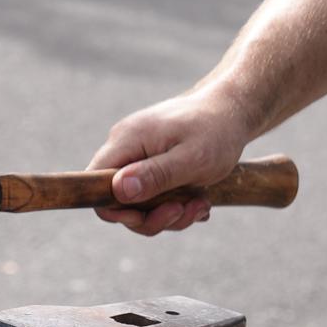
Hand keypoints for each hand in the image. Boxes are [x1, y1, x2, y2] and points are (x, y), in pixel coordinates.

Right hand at [87, 88, 250, 234]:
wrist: (232, 110)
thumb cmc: (216, 130)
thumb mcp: (191, 158)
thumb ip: (155, 175)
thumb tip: (118, 190)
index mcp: (127, 140)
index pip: (94, 182)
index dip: (114, 208)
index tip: (147, 215)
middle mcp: (126, 148)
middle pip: (117, 200)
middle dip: (152, 217)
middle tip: (185, 211)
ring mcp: (139, 157)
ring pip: (139, 204)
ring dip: (170, 214)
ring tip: (200, 204)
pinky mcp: (153, 165)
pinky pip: (154, 197)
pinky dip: (176, 206)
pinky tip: (199, 200)